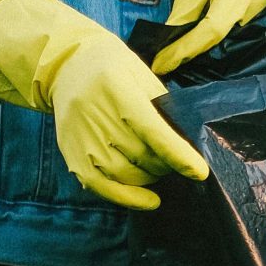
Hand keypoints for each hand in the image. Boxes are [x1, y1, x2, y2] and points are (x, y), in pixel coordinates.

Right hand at [0, 0, 209, 210]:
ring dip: (151, 178)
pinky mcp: (69, 151)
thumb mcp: (142, 76)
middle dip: (168, 165)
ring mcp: (79, 135)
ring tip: (160, 169)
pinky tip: (149, 200)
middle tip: (177, 161)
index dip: (178, 155)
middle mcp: (94, 113)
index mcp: (117, 89)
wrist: (65, 65)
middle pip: (141, 156)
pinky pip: (99, 185)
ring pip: (125, 174)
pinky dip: (126, 198)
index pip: (152, 130)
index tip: (200, 172)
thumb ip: (162, 108)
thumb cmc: (115, 69)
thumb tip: (187, 147)